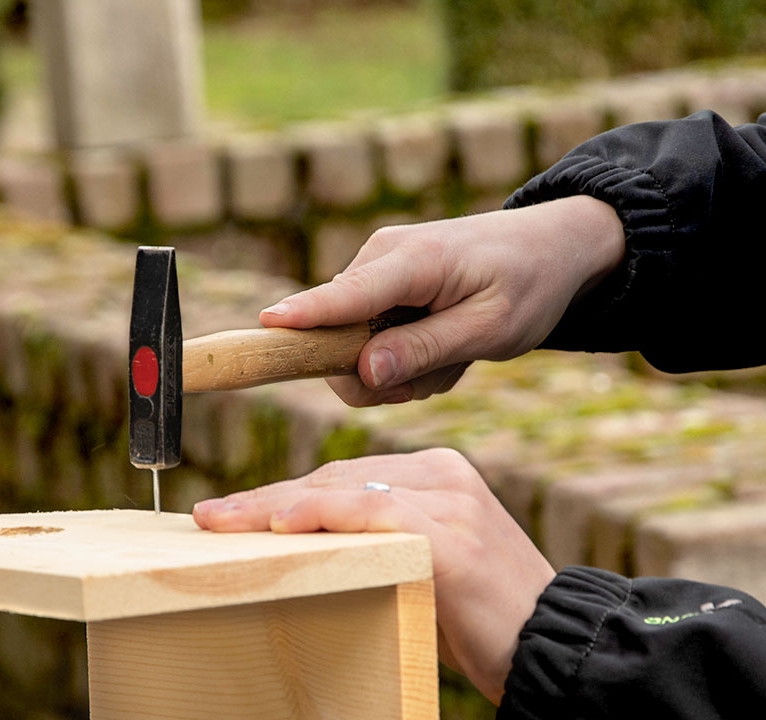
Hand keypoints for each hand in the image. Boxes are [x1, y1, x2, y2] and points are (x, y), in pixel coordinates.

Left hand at [192, 450, 555, 704]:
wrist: (553, 651)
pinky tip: (278, 526)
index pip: (342, 478)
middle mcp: (443, 475)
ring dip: (274, 507)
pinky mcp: (451, 535)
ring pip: (342, 489)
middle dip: (266, 500)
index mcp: (437, 476)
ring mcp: (449, 500)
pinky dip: (319, 516)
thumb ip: (375, 545)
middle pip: (333, 477)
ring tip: (222, 524)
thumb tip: (303, 552)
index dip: (284, 495)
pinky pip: (370, 513)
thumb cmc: (481, 622)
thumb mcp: (422, 569)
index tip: (234, 513)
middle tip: (211, 517)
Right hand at [260, 197, 624, 405]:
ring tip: (452, 353)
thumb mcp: (491, 328)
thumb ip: (427, 349)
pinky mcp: (377, 291)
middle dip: (382, 375)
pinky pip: (367, 344)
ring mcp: (375, 275)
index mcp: (411, 261)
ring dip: (402, 370)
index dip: (304, 316)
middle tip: (442, 372)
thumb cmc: (529, 283)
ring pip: (353, 352)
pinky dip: (407, 358)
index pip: (345, 296)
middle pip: (338, 341)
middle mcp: (379, 261)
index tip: (263, 326)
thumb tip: (364, 372)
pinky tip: (444, 345)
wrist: (552, 249)